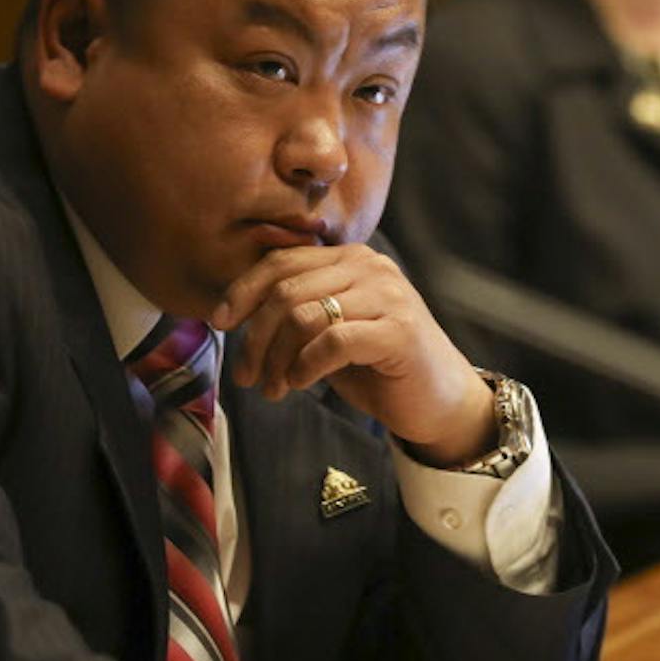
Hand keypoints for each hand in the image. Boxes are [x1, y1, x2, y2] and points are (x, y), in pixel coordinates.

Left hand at [211, 244, 494, 464]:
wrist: (440, 401)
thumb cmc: (379, 368)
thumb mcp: (332, 331)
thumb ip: (298, 312)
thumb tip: (235, 313)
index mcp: (352, 259)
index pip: (282, 261)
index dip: (242, 291)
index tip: (219, 323)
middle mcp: (371, 267)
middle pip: (286, 290)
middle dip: (254, 336)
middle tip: (247, 376)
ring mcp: (388, 296)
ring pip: (303, 315)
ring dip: (276, 358)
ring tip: (273, 388)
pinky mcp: (398, 331)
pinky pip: (331, 341)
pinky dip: (305, 366)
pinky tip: (300, 384)